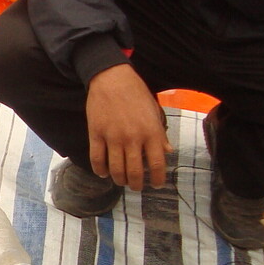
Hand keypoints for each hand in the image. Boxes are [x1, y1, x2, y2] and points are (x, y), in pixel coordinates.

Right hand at [85, 64, 170, 189]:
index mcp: (151, 132)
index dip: (158, 179)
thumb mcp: (154, 112)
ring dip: (119, 180)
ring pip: (115, 170)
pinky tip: (104, 173)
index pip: (157, 164)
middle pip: (135, 172)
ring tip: (121, 180)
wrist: (112, 78)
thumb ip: (160, 134)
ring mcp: (113, 137)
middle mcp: (133, 137)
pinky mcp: (96, 134)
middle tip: (136, 187)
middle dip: (136, 185)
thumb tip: (167, 151)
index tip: (157, 184)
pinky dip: (100, 171)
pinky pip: (97, 159)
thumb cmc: (136, 93)